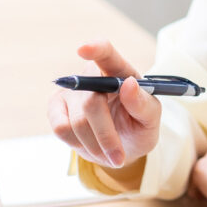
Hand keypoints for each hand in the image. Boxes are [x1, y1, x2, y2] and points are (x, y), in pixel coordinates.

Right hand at [47, 40, 160, 169]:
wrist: (121, 147)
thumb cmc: (138, 127)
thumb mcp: (151, 121)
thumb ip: (144, 104)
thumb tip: (129, 84)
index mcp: (120, 71)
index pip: (107, 53)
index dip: (95, 48)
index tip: (84, 49)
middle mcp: (93, 75)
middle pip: (92, 102)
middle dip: (106, 135)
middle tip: (119, 157)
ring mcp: (71, 90)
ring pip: (76, 121)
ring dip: (95, 145)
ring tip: (110, 153)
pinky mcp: (55, 107)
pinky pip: (61, 129)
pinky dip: (79, 145)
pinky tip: (91, 144)